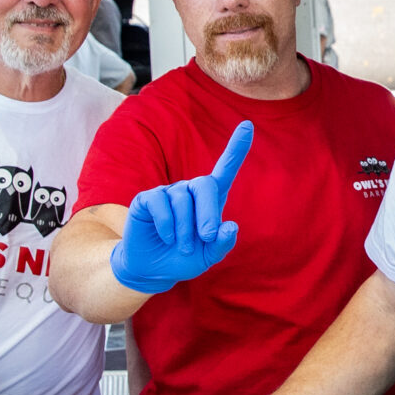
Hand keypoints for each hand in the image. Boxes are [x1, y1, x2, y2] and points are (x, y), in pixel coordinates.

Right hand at [109, 123, 253, 294]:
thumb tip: (230, 226)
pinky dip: (167, 224)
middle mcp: (190, 190)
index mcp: (210, 200)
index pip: (225, 169)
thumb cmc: (184, 258)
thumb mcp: (208, 256)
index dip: (236, 148)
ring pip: (182, 199)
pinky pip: (160, 203)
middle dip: (208, 213)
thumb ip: (222, 243)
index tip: (248, 124)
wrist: (153, 270)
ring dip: (185, 228)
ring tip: (183, 246)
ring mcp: (168, 192)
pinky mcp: (147, 199)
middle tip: (206, 237)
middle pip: (205, 184)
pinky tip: (166, 237)